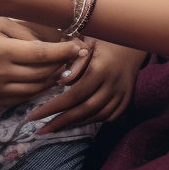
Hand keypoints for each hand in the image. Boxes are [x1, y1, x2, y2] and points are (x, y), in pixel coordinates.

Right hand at [0, 19, 92, 105]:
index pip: (41, 54)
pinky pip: (28, 97)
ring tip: (63, 65)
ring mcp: (1, 90)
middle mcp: (2, 73)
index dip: (63, 51)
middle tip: (76, 55)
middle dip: (63, 64)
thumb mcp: (0, 24)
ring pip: (38, 87)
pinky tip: (47, 77)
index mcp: (3, 50)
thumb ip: (25, 33)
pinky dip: (41, 88)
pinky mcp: (0, 100)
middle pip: (43, 72)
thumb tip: (50, 45)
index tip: (81, 47)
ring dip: (55, 77)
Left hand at [30, 39, 146, 133]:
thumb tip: (60, 82)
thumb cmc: (106, 38)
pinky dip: (90, 121)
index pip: (74, 94)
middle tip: (40, 131)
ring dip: (74, 123)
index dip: (54, 107)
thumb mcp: (89, 41)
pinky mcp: (126, 101)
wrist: (134, 43)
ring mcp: (121, 95)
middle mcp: (112, 85)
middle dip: (60, 122)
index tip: (34, 115)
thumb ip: (76, 62)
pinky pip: (107, 117)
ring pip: (95, 116)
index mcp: (101, 69)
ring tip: (53, 127)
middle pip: (84, 110)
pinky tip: (75, 121)